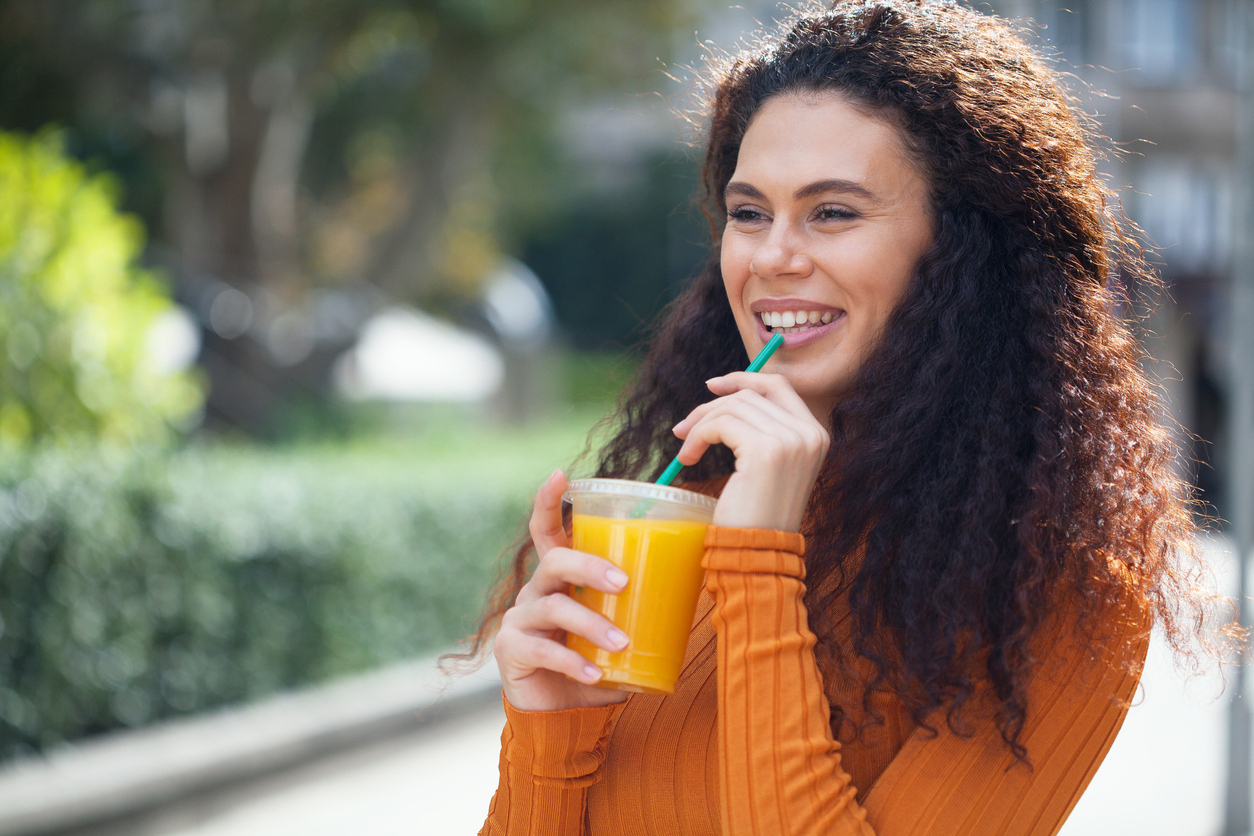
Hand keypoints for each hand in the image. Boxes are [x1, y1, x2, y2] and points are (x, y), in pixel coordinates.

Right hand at [493, 469, 631, 711]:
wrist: (564, 718)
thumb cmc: (597, 665)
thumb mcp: (619, 630)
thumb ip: (642, 608)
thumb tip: (701, 581)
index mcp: (559, 579)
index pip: (547, 531)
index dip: (549, 502)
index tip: (561, 475)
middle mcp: (535, 591)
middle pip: (556, 561)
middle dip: (590, 566)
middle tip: (624, 583)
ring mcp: (519, 619)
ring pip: (554, 606)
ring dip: (592, 624)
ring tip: (622, 644)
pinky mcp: (511, 651)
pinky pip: (543, 649)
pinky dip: (573, 661)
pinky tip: (595, 674)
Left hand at [672, 373, 828, 531]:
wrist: (760, 553)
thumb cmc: (758, 515)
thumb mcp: (769, 466)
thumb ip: (763, 431)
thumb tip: (725, 394)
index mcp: (816, 435)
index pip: (779, 385)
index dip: (745, 378)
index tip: (712, 386)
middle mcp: (809, 434)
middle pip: (750, 395)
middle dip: (711, 407)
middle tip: (683, 429)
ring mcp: (791, 441)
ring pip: (732, 407)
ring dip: (700, 425)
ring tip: (687, 450)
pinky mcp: (765, 451)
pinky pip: (720, 425)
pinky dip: (698, 437)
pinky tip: (688, 458)